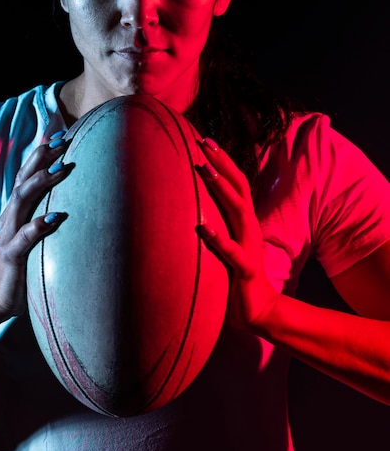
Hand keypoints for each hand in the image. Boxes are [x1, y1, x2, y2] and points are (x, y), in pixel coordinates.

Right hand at [0, 132, 72, 319]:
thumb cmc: (24, 263)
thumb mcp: (36, 236)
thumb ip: (49, 217)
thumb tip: (78, 204)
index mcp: (18, 211)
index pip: (27, 175)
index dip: (41, 154)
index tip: (61, 135)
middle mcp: (12, 217)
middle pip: (23, 179)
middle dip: (42, 159)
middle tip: (62, 142)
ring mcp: (9, 234)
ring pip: (22, 201)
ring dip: (40, 183)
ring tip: (60, 169)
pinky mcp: (12, 255)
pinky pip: (24, 237)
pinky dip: (38, 225)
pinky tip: (54, 218)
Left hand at [196, 138, 278, 332]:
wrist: (259, 312)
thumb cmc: (236, 277)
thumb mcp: (225, 246)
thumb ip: (216, 226)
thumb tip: (191, 209)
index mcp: (243, 222)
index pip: (236, 184)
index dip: (223, 161)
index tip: (204, 138)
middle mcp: (248, 228)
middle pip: (239, 188)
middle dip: (222, 163)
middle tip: (203, 141)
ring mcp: (249, 247)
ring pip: (238, 211)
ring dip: (221, 189)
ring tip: (205, 170)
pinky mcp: (246, 270)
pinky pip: (232, 252)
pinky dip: (218, 238)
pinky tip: (202, 226)